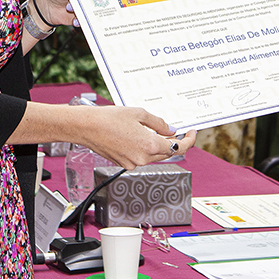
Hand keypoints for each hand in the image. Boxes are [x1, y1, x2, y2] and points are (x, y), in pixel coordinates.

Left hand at [37, 0, 110, 27]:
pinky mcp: (85, 18)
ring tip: (71, 7)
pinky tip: (75, 20)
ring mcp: (90, 7)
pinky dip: (82, 21)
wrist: (48, 6)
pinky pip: (89, 21)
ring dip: (87, 11)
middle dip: (105, 1)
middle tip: (99, 2)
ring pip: (98, 11)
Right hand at [75, 104, 196, 169]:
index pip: (179, 147)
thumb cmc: (109, 118)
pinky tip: (141, 136)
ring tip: (158, 131)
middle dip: (175, 142)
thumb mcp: (140, 114)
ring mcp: (133, 163)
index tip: (192, 133)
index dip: (189, 140)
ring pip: (154, 155)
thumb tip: (171, 130)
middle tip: (179, 131)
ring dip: (159, 145)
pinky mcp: (124, 164)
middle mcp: (143, 158)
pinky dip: (146, 148)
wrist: (86, 127)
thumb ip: (159, 124)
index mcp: (150, 145)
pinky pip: (142, 157)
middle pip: (167, 153)